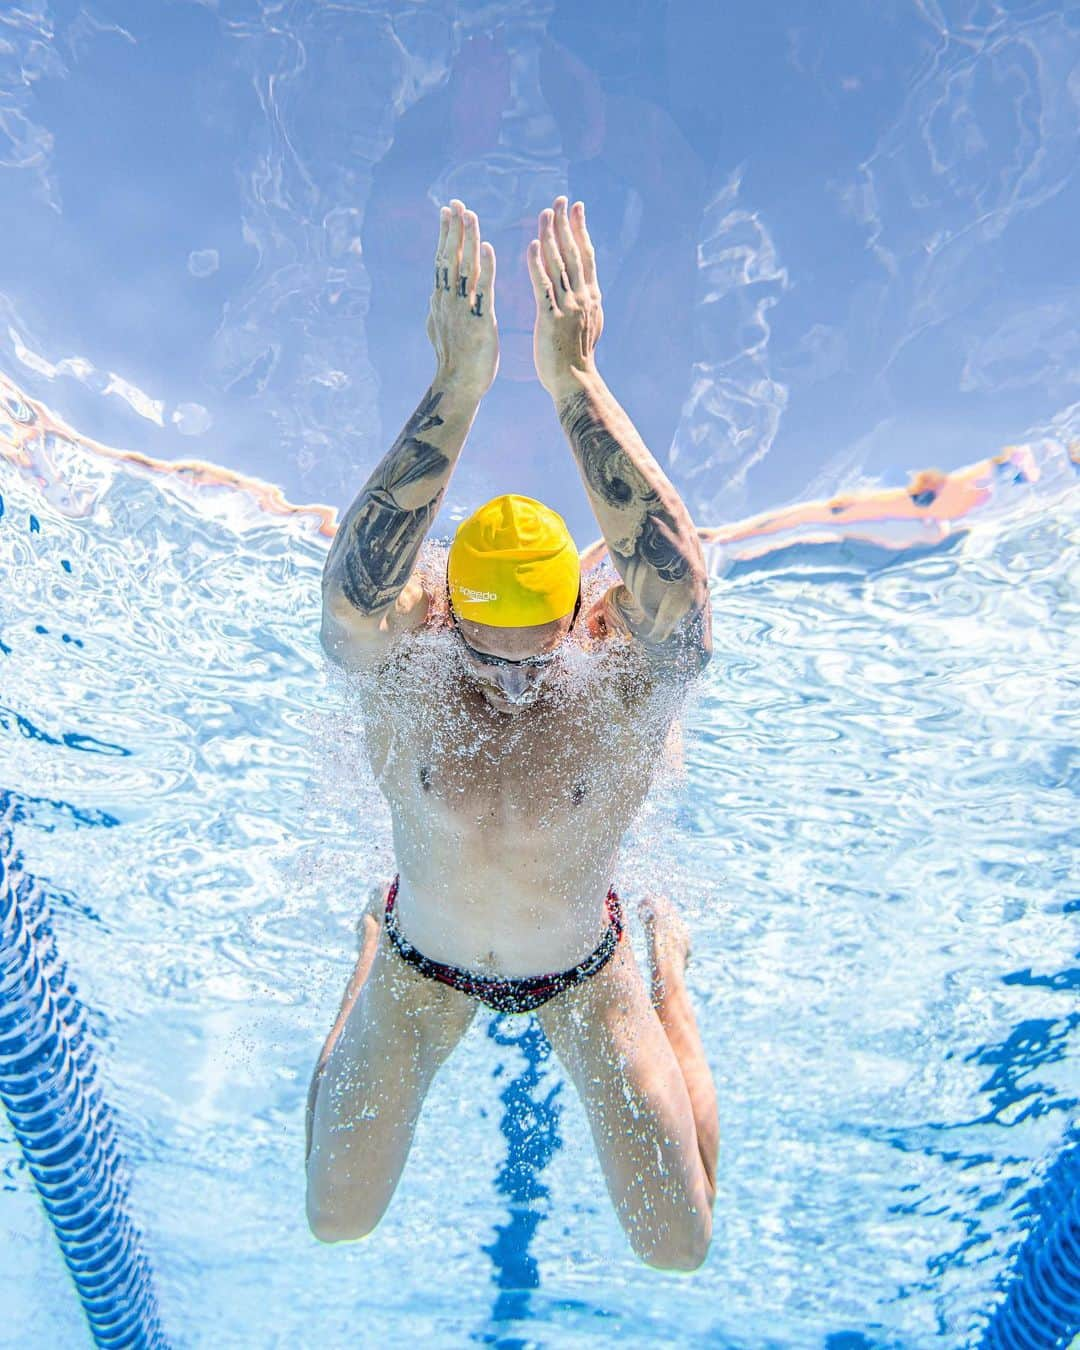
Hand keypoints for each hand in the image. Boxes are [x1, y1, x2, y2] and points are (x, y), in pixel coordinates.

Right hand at [426, 199, 498, 395]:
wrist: (458, 386)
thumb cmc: (454, 361)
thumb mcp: (440, 327)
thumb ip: (439, 306)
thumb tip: (434, 293)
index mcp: (441, 300)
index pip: (442, 259)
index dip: (445, 234)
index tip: (448, 211)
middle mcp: (448, 301)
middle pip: (449, 257)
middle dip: (454, 229)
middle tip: (457, 203)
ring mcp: (462, 310)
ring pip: (464, 268)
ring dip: (467, 240)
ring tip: (470, 216)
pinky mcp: (480, 322)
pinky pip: (483, 290)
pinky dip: (485, 268)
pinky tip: (487, 248)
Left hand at [527, 196, 602, 397]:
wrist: (575, 382)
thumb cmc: (577, 358)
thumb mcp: (588, 325)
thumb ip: (586, 303)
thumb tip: (588, 290)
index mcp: (591, 297)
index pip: (586, 256)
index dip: (580, 230)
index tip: (576, 208)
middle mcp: (583, 297)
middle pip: (574, 253)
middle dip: (567, 224)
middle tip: (561, 200)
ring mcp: (568, 307)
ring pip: (559, 265)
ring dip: (552, 237)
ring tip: (545, 214)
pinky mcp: (551, 318)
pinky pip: (544, 286)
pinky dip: (538, 265)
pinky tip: (533, 246)